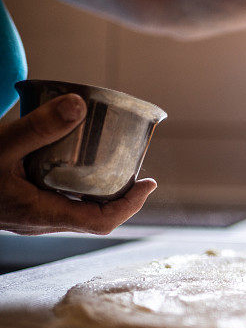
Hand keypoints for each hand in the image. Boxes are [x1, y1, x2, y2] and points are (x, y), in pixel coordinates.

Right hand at [0, 94, 156, 234]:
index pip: (101, 222)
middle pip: (94, 215)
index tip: (149, 184)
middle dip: (120, 195)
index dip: (131, 205)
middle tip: (135, 170)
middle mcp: (39, 220)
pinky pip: (59, 199)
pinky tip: (76, 160)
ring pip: (77, 208)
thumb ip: (38, 127)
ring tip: (113, 163)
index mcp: (40, 214)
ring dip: (98, 190)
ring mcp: (30, 216)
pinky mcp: (23, 205)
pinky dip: (76, 183)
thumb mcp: (1, 144)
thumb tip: (79, 105)